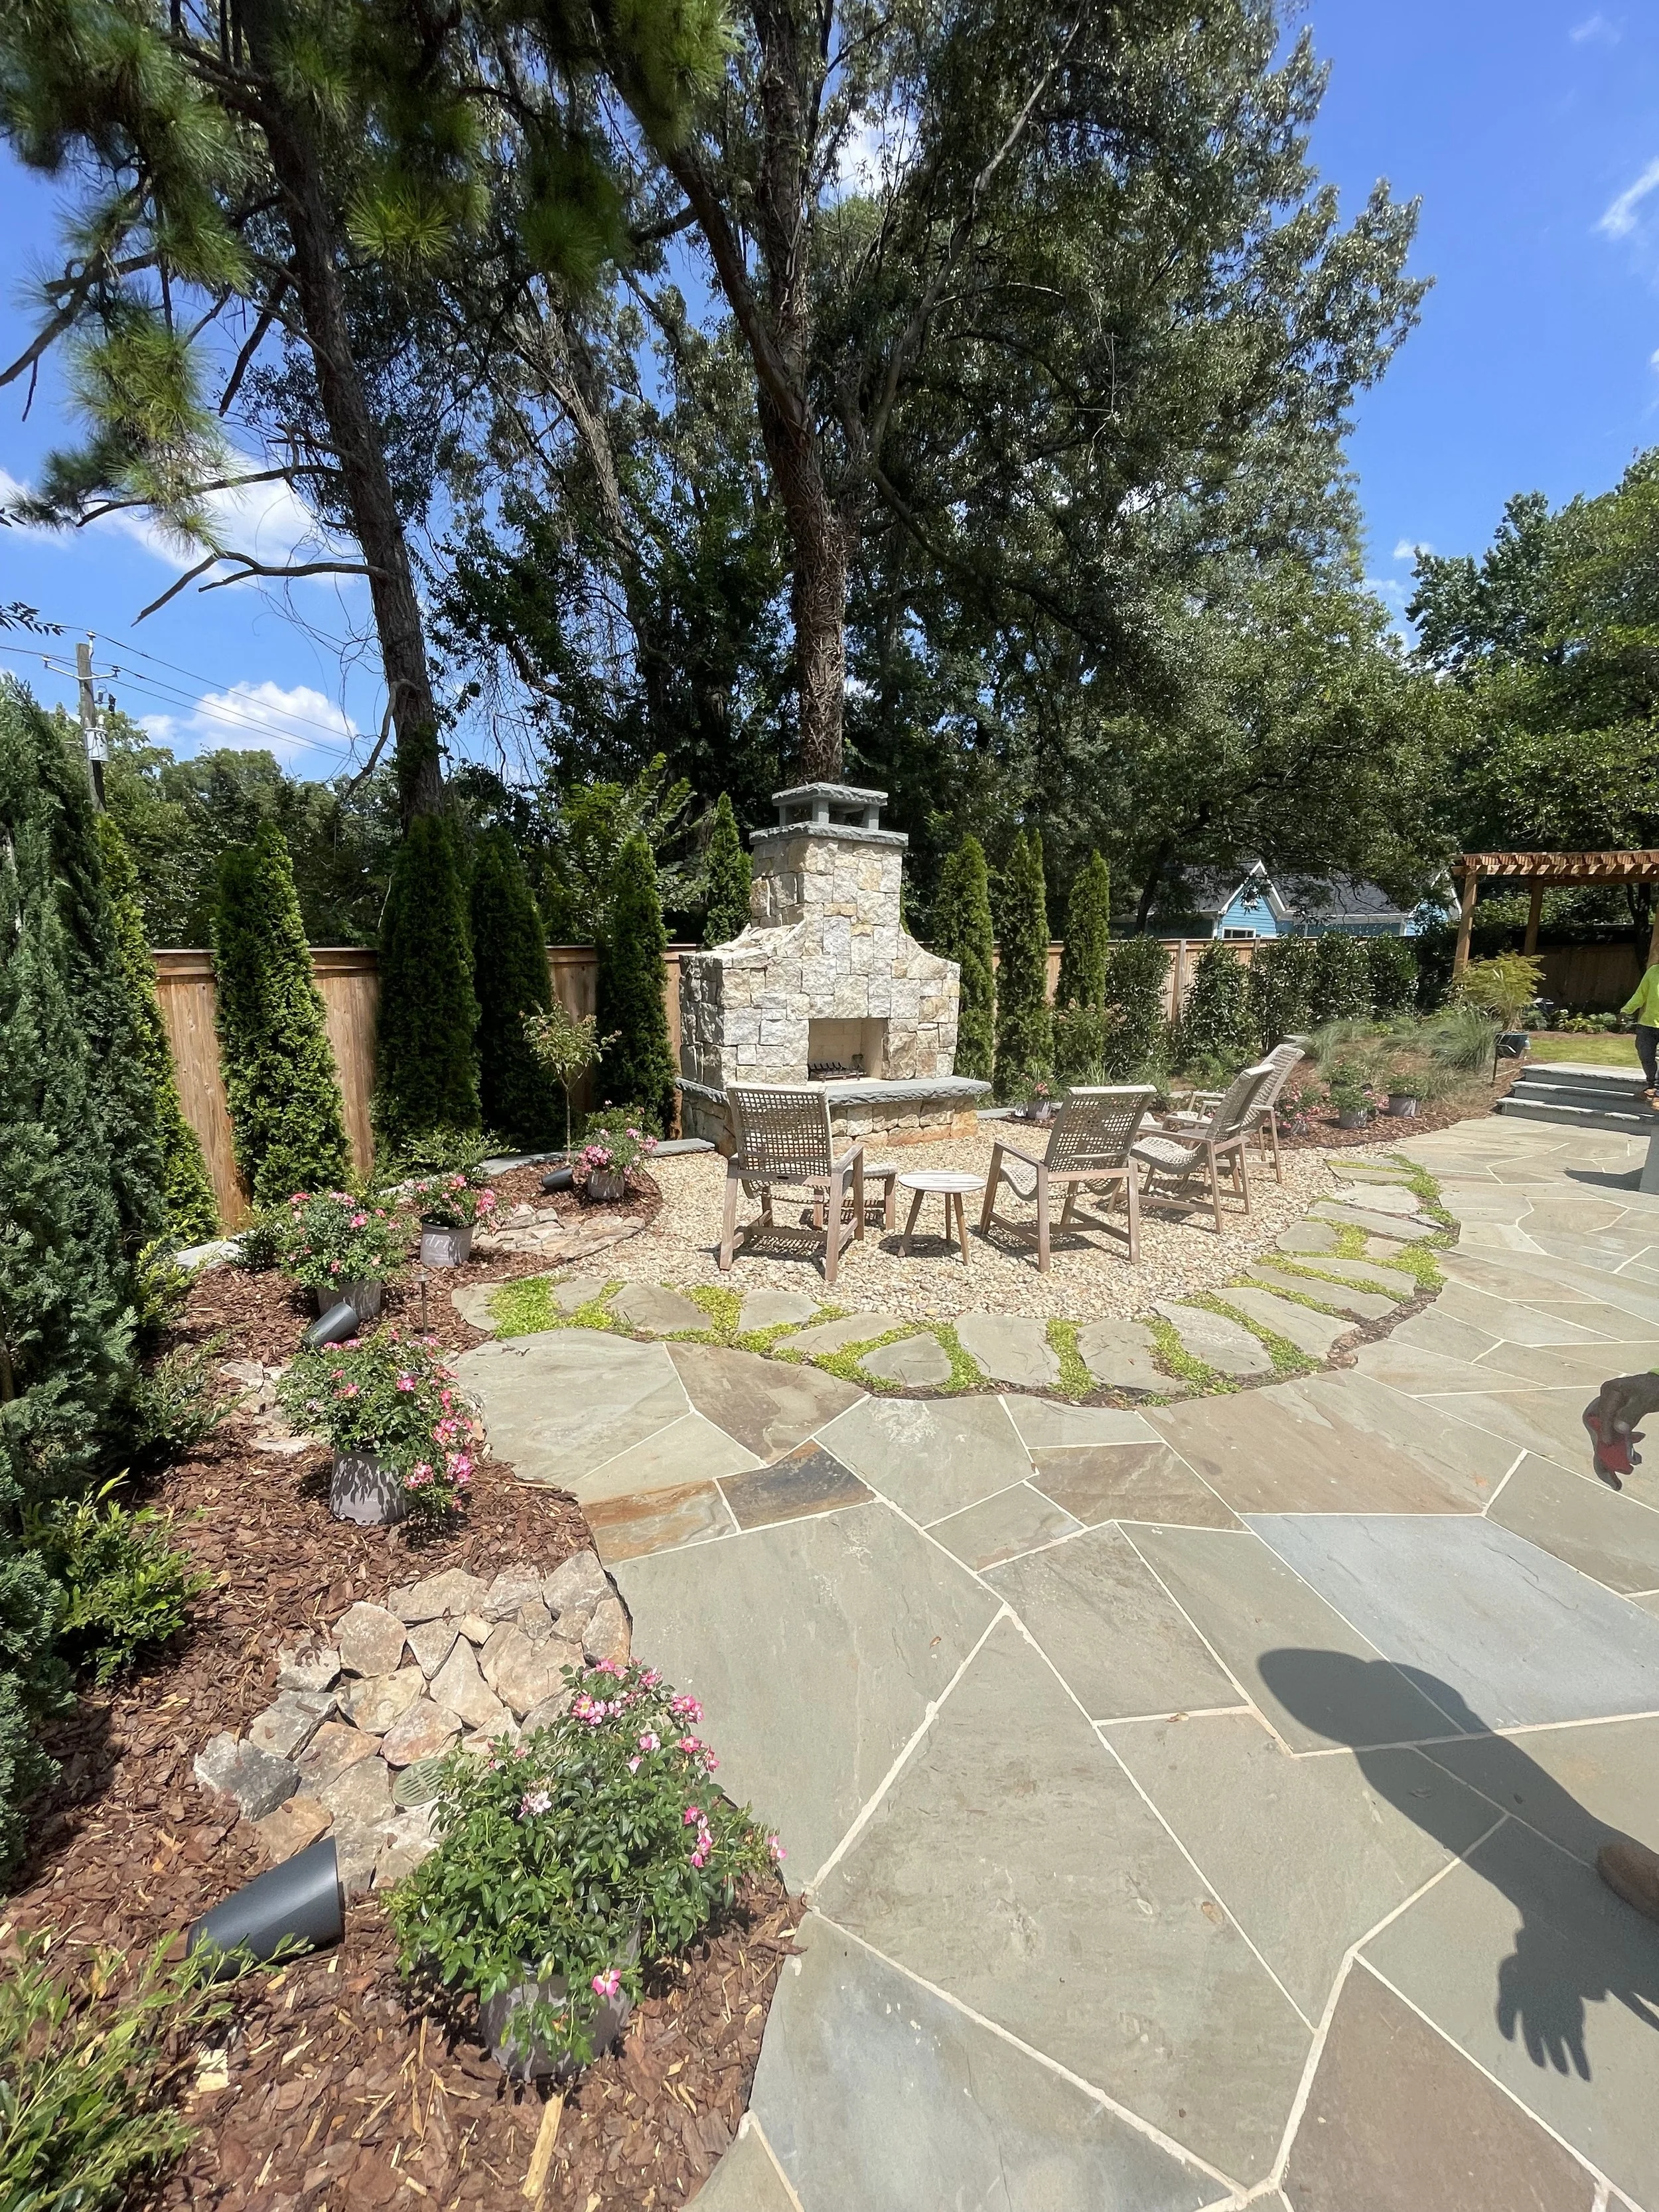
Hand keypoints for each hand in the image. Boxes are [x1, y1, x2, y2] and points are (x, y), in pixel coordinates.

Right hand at [1584, 1372, 1658, 1487]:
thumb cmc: (1655, 1387)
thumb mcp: (1645, 1400)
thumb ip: (1630, 1414)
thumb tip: (1618, 1430)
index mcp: (1608, 1392)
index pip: (1600, 1417)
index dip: (1604, 1433)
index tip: (1609, 1447)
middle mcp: (1606, 1402)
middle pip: (1598, 1431)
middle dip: (1605, 1456)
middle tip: (1613, 1479)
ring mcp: (1612, 1410)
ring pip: (1607, 1436)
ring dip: (1617, 1454)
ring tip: (1630, 1468)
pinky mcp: (1619, 1416)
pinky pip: (1616, 1434)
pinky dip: (1624, 1445)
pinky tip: (1636, 1450)